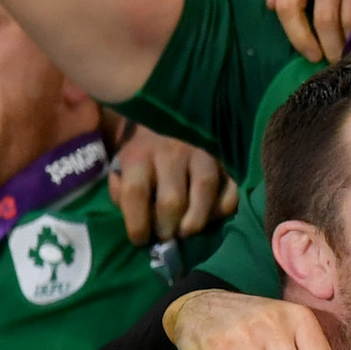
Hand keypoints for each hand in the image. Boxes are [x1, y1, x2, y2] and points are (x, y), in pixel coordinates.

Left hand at [108, 123, 229, 243]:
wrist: (166, 109)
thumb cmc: (142, 147)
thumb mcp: (120, 164)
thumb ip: (121, 191)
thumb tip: (139, 220)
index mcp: (139, 155)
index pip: (135, 194)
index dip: (137, 225)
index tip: (140, 240)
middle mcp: (170, 152)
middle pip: (171, 200)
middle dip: (168, 228)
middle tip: (167, 236)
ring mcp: (201, 151)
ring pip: (204, 191)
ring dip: (196, 221)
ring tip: (187, 230)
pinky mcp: (223, 155)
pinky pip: (230, 186)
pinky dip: (223, 207)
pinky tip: (212, 216)